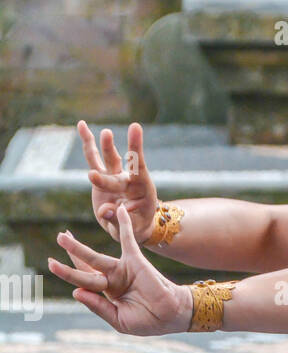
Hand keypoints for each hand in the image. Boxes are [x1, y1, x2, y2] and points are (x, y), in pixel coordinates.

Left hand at [47, 203, 193, 336]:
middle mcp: (113, 278)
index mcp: (108, 292)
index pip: (85, 278)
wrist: (171, 315)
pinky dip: (124, 225)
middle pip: (86, 265)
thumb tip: (75, 292)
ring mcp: (123, 269)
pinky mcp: (135, 261)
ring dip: (78, 247)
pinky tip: (119, 210)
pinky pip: (127, 239)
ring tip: (62, 236)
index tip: (53, 263)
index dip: (69, 271)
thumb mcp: (118, 319)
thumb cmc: (147, 321)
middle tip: (60, 237)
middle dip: (71, 253)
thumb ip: (98, 306)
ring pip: (95, 257)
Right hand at [77, 119, 157, 244]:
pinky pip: (94, 160)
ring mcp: (114, 177)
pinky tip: (81, 125)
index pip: (138, 166)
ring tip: (97, 128)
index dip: (135, 149)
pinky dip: (88, 143)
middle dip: (110, 150)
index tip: (134, 127)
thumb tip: (105, 209)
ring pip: (107, 158)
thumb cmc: (136, 226)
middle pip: (118, 163)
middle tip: (106, 133)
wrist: (134, 225)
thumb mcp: (131, 228)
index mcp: (141, 188)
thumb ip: (118, 220)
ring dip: (103, 144)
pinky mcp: (101, 179)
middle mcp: (127, 179)